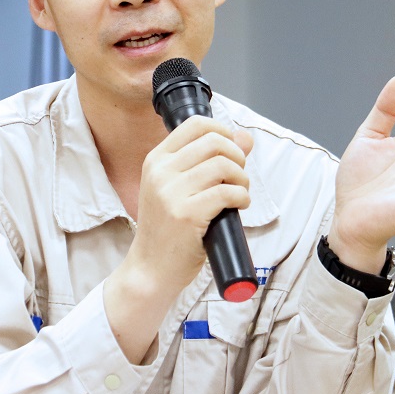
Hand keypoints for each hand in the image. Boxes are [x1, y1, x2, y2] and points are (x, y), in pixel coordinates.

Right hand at [127, 116, 253, 292]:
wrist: (149, 269)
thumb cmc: (167, 229)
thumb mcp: (176, 189)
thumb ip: (207, 161)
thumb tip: (244, 137)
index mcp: (156, 160)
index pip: (195, 124)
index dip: (223, 131)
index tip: (232, 150)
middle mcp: (161, 172)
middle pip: (214, 142)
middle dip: (237, 156)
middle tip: (238, 176)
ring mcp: (171, 193)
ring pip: (223, 165)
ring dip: (242, 178)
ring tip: (239, 192)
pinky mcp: (187, 214)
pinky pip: (227, 192)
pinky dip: (241, 197)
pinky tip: (238, 206)